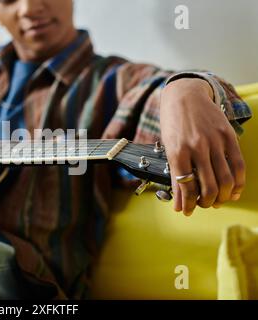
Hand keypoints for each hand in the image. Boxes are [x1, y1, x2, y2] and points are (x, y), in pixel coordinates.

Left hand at [160, 78, 244, 215]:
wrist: (185, 95)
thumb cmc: (173, 123)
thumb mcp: (168, 147)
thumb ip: (174, 174)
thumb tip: (178, 202)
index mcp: (177, 151)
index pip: (185, 186)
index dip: (187, 204)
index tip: (186, 211)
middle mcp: (197, 147)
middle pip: (208, 187)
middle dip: (206, 203)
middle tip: (203, 205)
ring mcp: (215, 141)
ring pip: (226, 180)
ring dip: (223, 196)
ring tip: (218, 201)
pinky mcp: (228, 136)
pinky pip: (238, 165)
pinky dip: (238, 183)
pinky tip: (233, 191)